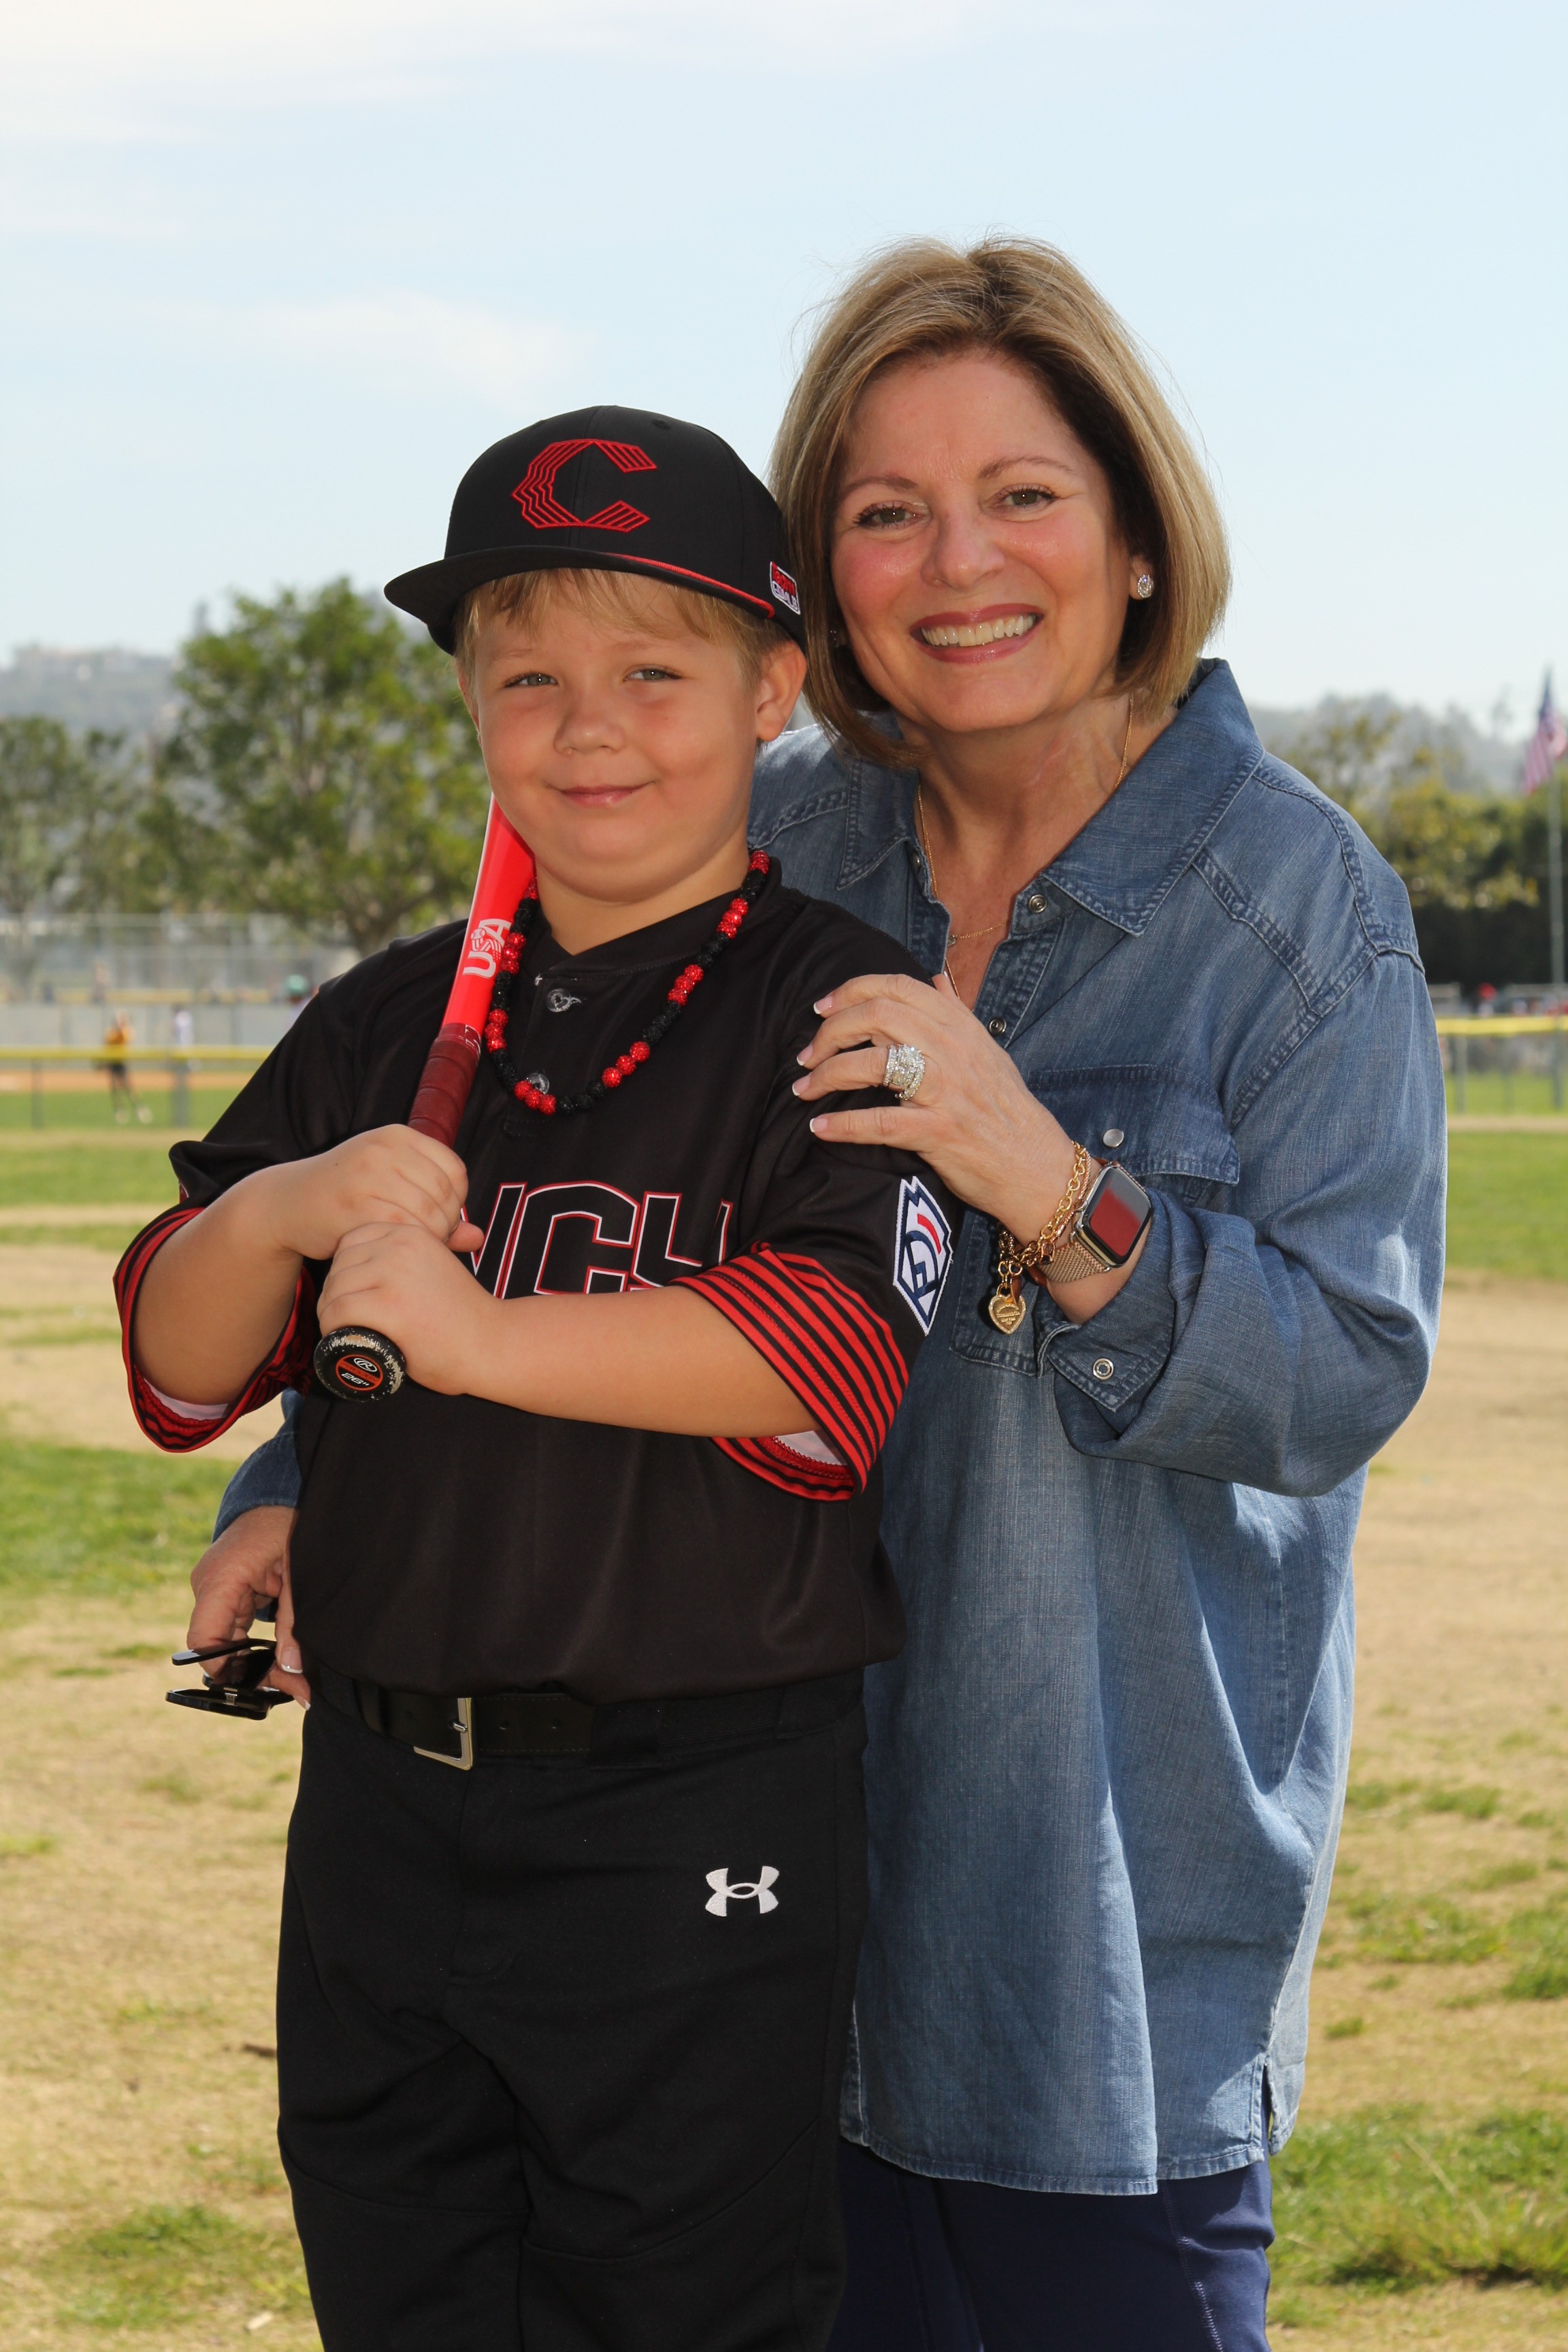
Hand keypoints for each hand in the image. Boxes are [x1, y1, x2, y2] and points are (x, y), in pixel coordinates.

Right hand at [186, 1505, 308, 1710]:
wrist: (281, 1492)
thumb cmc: (288, 1523)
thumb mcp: (299, 1571)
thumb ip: (293, 1620)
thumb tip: (292, 1667)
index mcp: (220, 1579)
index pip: (203, 1639)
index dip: (225, 1669)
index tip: (258, 1686)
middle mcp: (209, 1586)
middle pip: (218, 1646)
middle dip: (253, 1673)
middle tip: (296, 1690)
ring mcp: (216, 1589)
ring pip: (228, 1641)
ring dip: (258, 1662)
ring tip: (297, 1682)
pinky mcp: (228, 1591)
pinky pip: (235, 1627)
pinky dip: (256, 1645)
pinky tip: (284, 1660)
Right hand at [256, 1126, 476, 1264]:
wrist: (288, 1203)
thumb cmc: (347, 1197)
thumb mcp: (392, 1188)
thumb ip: (436, 1209)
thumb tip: (478, 1237)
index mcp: (398, 1136)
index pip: (455, 1169)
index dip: (457, 1201)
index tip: (441, 1217)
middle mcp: (384, 1149)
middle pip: (445, 1194)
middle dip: (445, 1224)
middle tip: (428, 1239)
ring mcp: (367, 1174)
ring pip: (427, 1213)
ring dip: (429, 1237)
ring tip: (412, 1244)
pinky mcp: (353, 1204)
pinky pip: (401, 1229)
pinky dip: (406, 1244)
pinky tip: (393, 1248)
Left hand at [318, 1220, 493, 1392]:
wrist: (492, 1344)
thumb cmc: (463, 1314)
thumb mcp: (436, 1265)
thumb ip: (410, 1256)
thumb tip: (373, 1260)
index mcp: (411, 1232)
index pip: (350, 1241)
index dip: (346, 1271)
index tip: (358, 1295)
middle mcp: (400, 1246)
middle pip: (338, 1265)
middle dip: (336, 1294)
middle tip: (349, 1319)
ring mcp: (394, 1274)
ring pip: (334, 1290)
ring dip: (331, 1314)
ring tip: (346, 1331)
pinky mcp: (388, 1306)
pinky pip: (337, 1312)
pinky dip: (333, 1330)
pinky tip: (345, 1339)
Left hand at [793, 971, 1145, 1323]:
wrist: (1036, 1167)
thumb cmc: (1007, 1111)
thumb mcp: (987, 1051)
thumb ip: (957, 1012)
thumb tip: (936, 977)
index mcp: (960, 1027)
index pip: (898, 987)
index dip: (851, 990)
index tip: (822, 1008)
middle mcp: (952, 1051)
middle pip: (877, 1016)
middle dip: (831, 1031)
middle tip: (808, 1054)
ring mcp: (946, 1091)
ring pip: (873, 1064)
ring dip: (827, 1075)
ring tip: (804, 1089)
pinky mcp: (938, 1132)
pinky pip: (880, 1122)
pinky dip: (843, 1125)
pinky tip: (819, 1128)